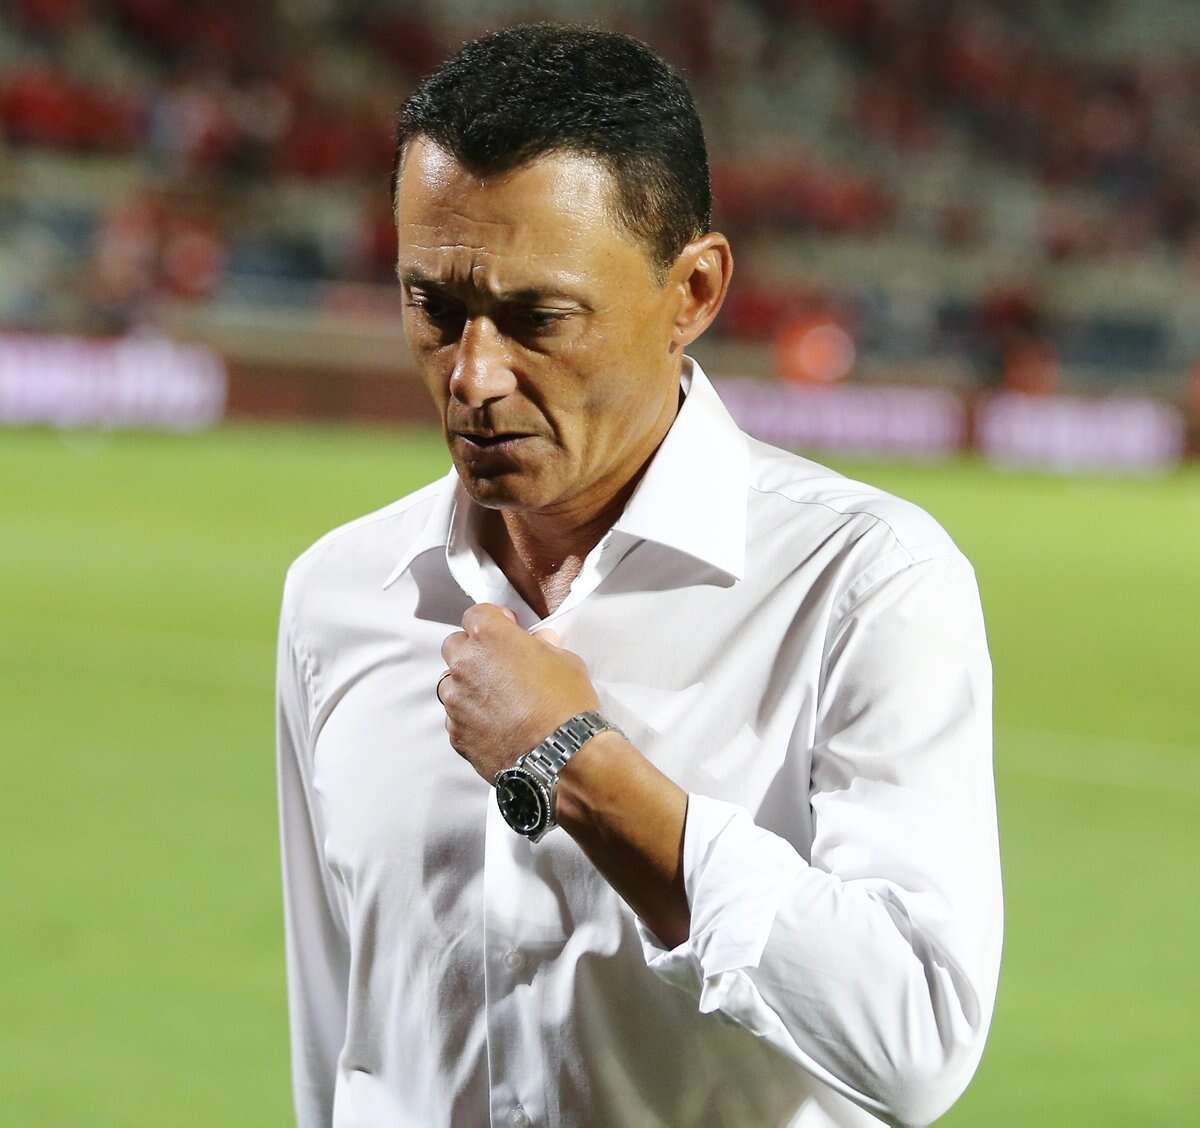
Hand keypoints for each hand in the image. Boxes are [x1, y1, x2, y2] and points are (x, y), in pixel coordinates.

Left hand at [438, 603, 599, 782]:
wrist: (560, 756)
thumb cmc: (565, 706)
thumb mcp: (566, 662)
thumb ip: (544, 647)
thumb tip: (540, 643)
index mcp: (490, 637)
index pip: (476, 614)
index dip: (493, 620)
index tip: (505, 627)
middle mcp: (465, 664)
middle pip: (454, 646)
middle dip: (474, 651)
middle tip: (499, 664)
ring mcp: (456, 700)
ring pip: (451, 684)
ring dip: (469, 687)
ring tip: (499, 701)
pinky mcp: (456, 732)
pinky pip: (456, 717)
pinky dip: (471, 718)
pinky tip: (497, 725)